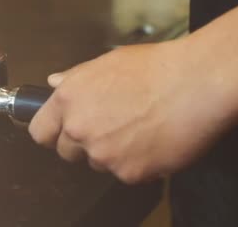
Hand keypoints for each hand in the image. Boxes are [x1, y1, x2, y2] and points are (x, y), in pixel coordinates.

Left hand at [29, 39, 235, 183]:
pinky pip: (126, 174)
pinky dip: (139, 164)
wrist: (196, 83)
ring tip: (139, 129)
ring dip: (112, 154)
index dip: (52, 132)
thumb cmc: (156, 67)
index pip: (40, 131)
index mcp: (69, 98)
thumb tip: (55, 82)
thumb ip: (77, 77)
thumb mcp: (108, 62)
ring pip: (98, 164)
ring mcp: (103, 154)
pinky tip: (155, 141)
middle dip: (83, 144)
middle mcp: (79, 128)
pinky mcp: (129, 173)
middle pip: (67, 152)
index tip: (62, 132)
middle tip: (111, 128)